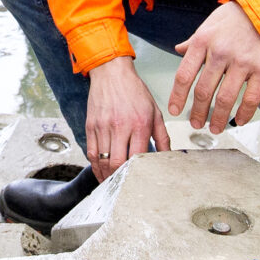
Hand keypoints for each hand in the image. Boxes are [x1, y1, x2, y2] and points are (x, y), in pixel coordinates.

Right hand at [85, 58, 169, 180]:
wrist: (111, 72)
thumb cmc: (134, 91)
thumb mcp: (154, 111)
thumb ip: (163, 136)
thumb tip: (168, 155)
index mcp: (139, 123)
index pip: (137, 156)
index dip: (137, 172)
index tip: (140, 181)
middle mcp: (119, 126)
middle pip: (116, 162)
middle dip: (119, 179)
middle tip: (124, 187)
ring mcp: (103, 126)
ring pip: (101, 160)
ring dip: (106, 176)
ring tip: (111, 184)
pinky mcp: (91, 125)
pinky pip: (91, 152)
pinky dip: (95, 166)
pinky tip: (100, 172)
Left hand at [172, 2, 259, 133]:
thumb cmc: (234, 19)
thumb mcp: (209, 25)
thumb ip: (194, 41)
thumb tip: (178, 50)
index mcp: (203, 41)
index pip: (184, 75)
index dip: (177, 97)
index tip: (175, 111)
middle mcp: (221, 52)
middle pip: (203, 91)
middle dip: (198, 112)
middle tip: (195, 124)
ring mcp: (243, 61)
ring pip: (225, 99)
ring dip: (218, 118)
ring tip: (214, 128)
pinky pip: (251, 98)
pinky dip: (244, 114)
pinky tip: (238, 121)